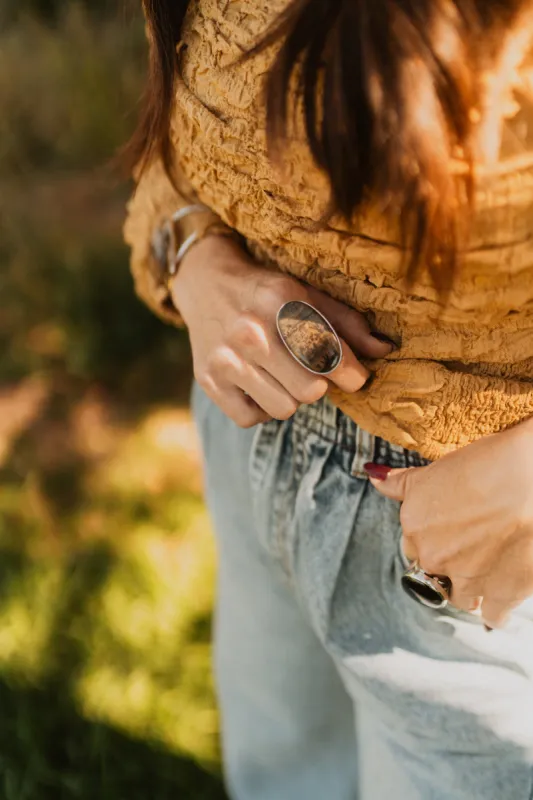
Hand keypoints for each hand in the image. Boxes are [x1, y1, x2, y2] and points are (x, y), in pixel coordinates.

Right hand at [172, 235, 392, 426]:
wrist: (206, 283)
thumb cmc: (266, 293)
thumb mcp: (306, 294)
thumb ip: (346, 323)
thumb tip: (385, 349)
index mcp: (282, 303)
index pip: (332, 357)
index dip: (352, 375)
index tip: (351, 376)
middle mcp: (251, 332)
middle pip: (311, 390)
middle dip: (319, 386)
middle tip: (310, 372)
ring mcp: (226, 358)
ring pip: (283, 409)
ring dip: (290, 398)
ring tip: (283, 377)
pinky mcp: (208, 381)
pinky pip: (251, 418)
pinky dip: (261, 409)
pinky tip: (260, 386)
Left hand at [366, 420, 532, 627]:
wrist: (532, 479)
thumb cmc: (487, 463)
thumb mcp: (436, 469)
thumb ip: (401, 482)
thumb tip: (373, 476)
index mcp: (414, 525)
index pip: (414, 542)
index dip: (433, 535)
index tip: (450, 527)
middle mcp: (433, 555)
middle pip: (433, 569)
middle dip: (448, 561)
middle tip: (471, 544)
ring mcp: (465, 578)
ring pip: (459, 595)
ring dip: (469, 587)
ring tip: (485, 571)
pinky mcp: (499, 594)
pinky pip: (491, 614)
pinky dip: (496, 611)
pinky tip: (500, 601)